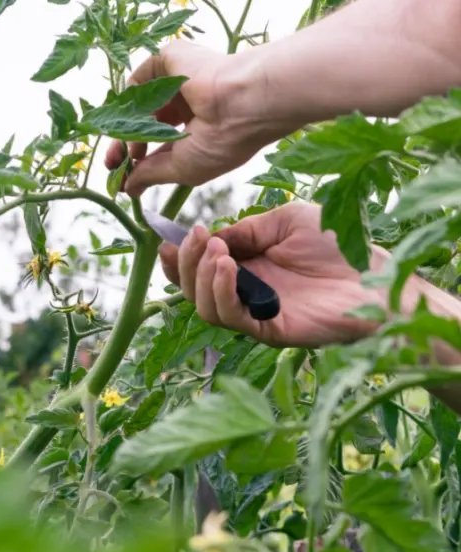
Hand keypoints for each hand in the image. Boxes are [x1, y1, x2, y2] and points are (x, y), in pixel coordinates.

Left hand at [104, 40, 291, 195]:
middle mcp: (189, 103)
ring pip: (140, 104)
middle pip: (145, 123)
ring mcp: (180, 80)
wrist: (241, 103)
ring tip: (130, 147)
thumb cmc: (222, 141)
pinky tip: (133, 120)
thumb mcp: (183, 169)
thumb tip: (130, 188)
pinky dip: (131, 100)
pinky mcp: (171, 59)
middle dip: (126, 145)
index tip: (121, 177)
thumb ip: (151, 174)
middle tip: (113, 162)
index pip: (161, 144)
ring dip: (128, 128)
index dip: (139, 161)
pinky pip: (141, 79)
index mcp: (199, 128)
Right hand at [159, 202, 418, 348]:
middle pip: (194, 288)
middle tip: (201, 237)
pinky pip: (231, 319)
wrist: (378, 277)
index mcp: (249, 265)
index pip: (200, 267)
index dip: (181, 256)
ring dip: (201, 277)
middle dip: (187, 262)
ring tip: (217, 252)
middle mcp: (248, 292)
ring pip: (205, 307)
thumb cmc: (339, 245)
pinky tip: (228, 268)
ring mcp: (257, 313)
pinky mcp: (269, 330)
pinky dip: (221, 293)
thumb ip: (247, 229)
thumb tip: (211, 238)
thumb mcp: (286, 221)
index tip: (172, 237)